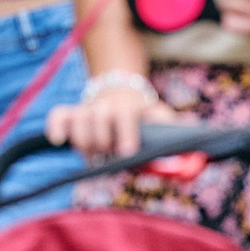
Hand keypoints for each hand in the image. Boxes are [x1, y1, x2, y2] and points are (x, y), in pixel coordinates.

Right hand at [45, 83, 176, 158]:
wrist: (123, 94)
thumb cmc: (146, 115)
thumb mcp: (162, 118)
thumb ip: (174, 131)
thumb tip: (194, 144)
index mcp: (130, 107)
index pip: (125, 116)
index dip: (125, 134)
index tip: (127, 153)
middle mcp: (106, 105)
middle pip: (98, 117)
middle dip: (102, 140)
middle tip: (108, 155)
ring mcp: (88, 108)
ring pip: (78, 118)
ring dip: (83, 140)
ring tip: (93, 156)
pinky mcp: (71, 113)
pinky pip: (58, 115)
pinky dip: (55, 127)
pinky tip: (59, 141)